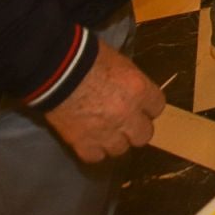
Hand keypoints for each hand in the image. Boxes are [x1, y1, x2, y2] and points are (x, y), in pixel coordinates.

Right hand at [44, 44, 163, 162]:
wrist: (56, 70)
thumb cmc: (89, 57)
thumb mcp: (120, 63)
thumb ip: (131, 83)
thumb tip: (133, 92)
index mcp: (139, 90)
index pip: (157, 107)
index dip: (148, 108)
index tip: (141, 107)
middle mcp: (127, 114)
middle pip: (144, 135)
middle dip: (135, 129)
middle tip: (124, 122)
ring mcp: (106, 132)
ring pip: (120, 149)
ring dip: (114, 141)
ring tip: (104, 131)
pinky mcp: (83, 143)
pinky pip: (96, 156)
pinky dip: (93, 149)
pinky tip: (89, 139)